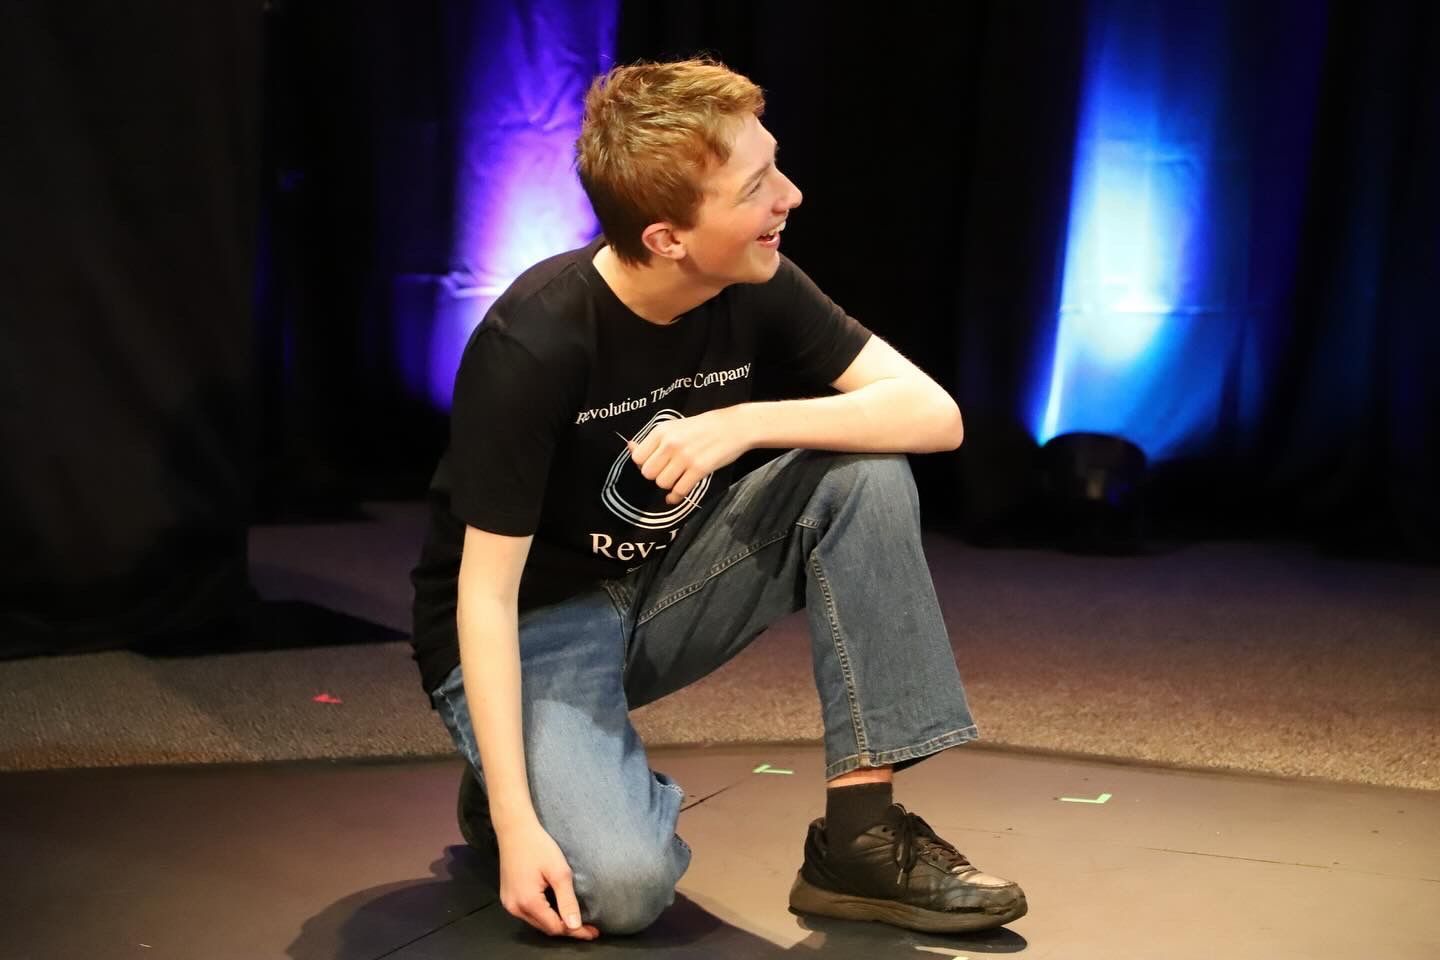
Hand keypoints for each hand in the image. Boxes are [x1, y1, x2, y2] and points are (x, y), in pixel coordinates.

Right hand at [495, 818, 599, 939]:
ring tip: (575, 920)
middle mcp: (515, 908)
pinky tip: (556, 909)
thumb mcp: (559, 872)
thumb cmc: (538, 846)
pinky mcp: (508, 897)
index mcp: (528, 902)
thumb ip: (567, 900)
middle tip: (588, 927)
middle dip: (567, 928)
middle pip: (546, 927)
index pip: (556, 927)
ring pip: (537, 922)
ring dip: (556, 922)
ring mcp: (509, 903)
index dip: (576, 931)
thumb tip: (574, 926)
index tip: (593, 932)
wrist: (515, 830)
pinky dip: (544, 914)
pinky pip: (529, 913)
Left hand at [627, 406, 751, 504]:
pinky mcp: (699, 468)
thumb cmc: (703, 427)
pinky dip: (676, 496)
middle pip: (647, 473)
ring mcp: (685, 456)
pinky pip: (679, 490)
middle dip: (656, 476)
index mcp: (661, 431)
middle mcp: (670, 443)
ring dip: (668, 485)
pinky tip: (678, 493)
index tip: (656, 464)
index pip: (637, 457)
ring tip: (677, 478)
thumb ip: (653, 440)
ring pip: (662, 483)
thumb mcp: (675, 426)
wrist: (734, 426)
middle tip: (668, 472)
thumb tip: (629, 447)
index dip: (645, 464)